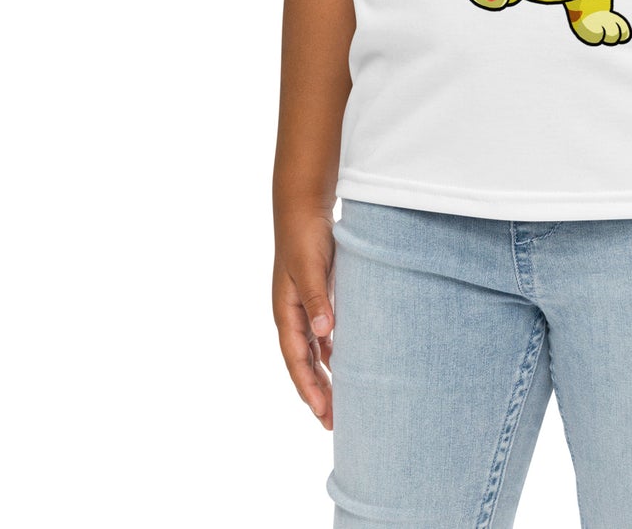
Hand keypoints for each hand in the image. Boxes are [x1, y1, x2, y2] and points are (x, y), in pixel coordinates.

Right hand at [273, 207, 337, 429]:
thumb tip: (325, 333)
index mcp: (286, 312)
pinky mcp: (315, 297)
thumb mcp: (310, 267)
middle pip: (303, 363)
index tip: (323, 413)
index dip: (308, 388)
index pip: (296, 360)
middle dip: (316, 392)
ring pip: (312, 352)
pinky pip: (321, 335)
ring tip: (340, 402)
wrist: (303, 208)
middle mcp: (292, 314)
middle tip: (333, 423)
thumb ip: (317, 299)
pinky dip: (331, 352)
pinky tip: (345, 363)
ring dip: (324, 375)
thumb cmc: (304, 237)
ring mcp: (303, 307)